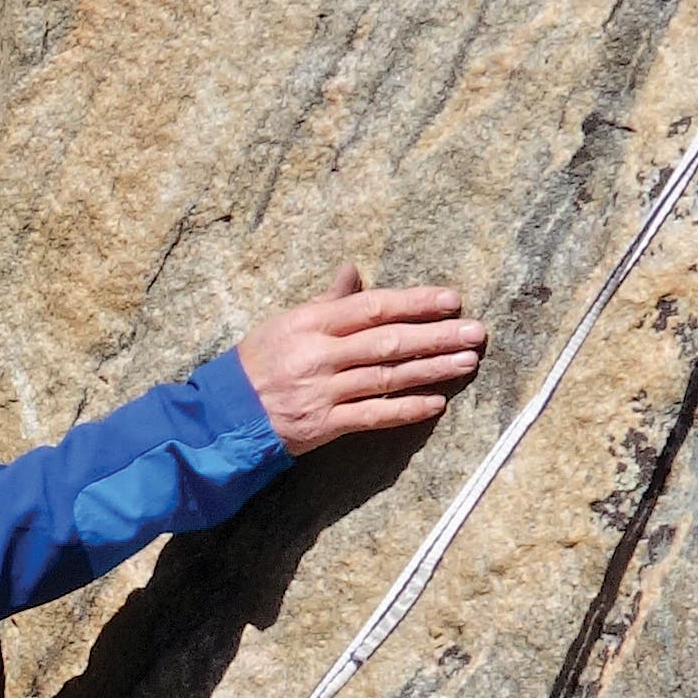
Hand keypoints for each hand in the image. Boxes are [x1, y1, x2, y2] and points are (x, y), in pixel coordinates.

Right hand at [238, 266, 487, 455]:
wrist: (222, 416)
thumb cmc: (257, 364)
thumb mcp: (285, 323)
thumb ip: (326, 302)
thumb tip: (353, 272)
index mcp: (310, 323)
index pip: (373, 307)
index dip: (415, 302)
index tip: (451, 299)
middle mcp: (318, 355)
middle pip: (388, 342)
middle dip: (436, 336)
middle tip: (476, 331)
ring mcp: (321, 392)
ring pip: (386, 378)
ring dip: (431, 370)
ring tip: (467, 363)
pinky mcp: (322, 426)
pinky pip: (372, 416)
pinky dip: (405, 410)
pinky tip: (435, 403)